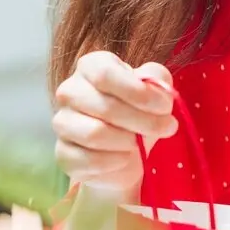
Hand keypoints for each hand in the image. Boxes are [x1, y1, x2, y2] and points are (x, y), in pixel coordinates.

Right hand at [52, 52, 178, 197]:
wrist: (124, 152)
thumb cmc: (137, 113)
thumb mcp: (154, 90)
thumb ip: (158, 80)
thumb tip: (158, 92)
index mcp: (90, 67)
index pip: (105, 74)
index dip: (139, 93)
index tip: (165, 107)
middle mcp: (69, 91)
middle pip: (106, 106)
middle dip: (145, 121)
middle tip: (166, 128)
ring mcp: (62, 123)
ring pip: (96, 134)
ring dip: (128, 142)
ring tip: (140, 143)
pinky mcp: (63, 154)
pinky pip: (91, 160)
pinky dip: (116, 162)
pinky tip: (124, 157)